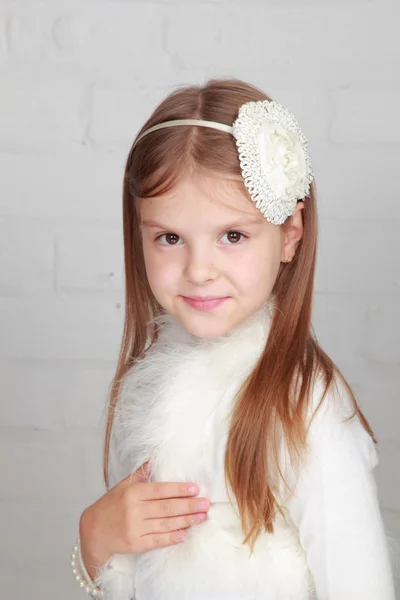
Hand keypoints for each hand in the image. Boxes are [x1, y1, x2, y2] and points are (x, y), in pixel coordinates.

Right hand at [79, 462, 209, 578]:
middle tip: (205, 503)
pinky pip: (158, 540)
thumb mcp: (122, 486)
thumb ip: (140, 474)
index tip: (195, 488)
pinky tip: (185, 534)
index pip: (160, 490)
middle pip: (166, 507)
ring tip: (201, 517)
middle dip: (188, 505)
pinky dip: (172, 537)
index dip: (178, 489)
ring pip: (165, 524)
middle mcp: (134, 510)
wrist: (92, 532)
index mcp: (132, 493)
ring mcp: (135, 528)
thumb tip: (154, 458)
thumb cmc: (110, 506)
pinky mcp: (135, 544)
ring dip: (186, 521)